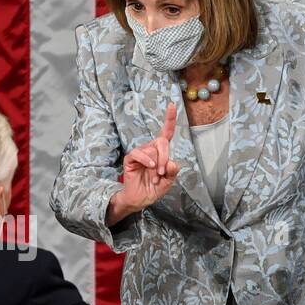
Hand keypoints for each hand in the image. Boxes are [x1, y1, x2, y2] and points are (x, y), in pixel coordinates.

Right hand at [113, 103, 179, 220]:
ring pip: (152, 149)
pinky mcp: (131, 158)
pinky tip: (150, 167)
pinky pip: (139, 153)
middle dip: (165, 157)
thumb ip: (173, 170)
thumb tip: (170, 161)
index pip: (166, 133)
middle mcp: (151, 149)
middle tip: (163, 173)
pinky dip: (146, 160)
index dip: (169, 119)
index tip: (172, 105)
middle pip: (162, 142)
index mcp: (161, 152)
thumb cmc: (153, 189)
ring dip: (157, 164)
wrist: (139, 200)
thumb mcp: (169, 181)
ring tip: (154, 177)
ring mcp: (140, 153)